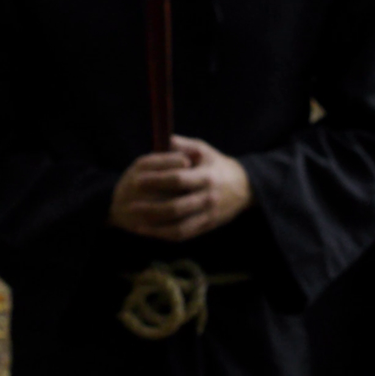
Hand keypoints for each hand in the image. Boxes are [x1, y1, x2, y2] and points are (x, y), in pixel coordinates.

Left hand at [108, 136, 250, 242]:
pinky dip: (164, 235)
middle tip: (130, 206)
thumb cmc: (216, 165)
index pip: (178, 179)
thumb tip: (162, 140)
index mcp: (206, 177)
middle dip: (151, 208)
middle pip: (176, 207)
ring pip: (179, 228)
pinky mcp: (206, 227)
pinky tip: (149, 231)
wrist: (244, 187)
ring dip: (155, 228)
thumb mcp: (204, 150)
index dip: (156, 181)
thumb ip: (182, 145)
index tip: (137, 180)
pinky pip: (183, 235)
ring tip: (136, 224)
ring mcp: (207, 215)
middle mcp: (208, 198)